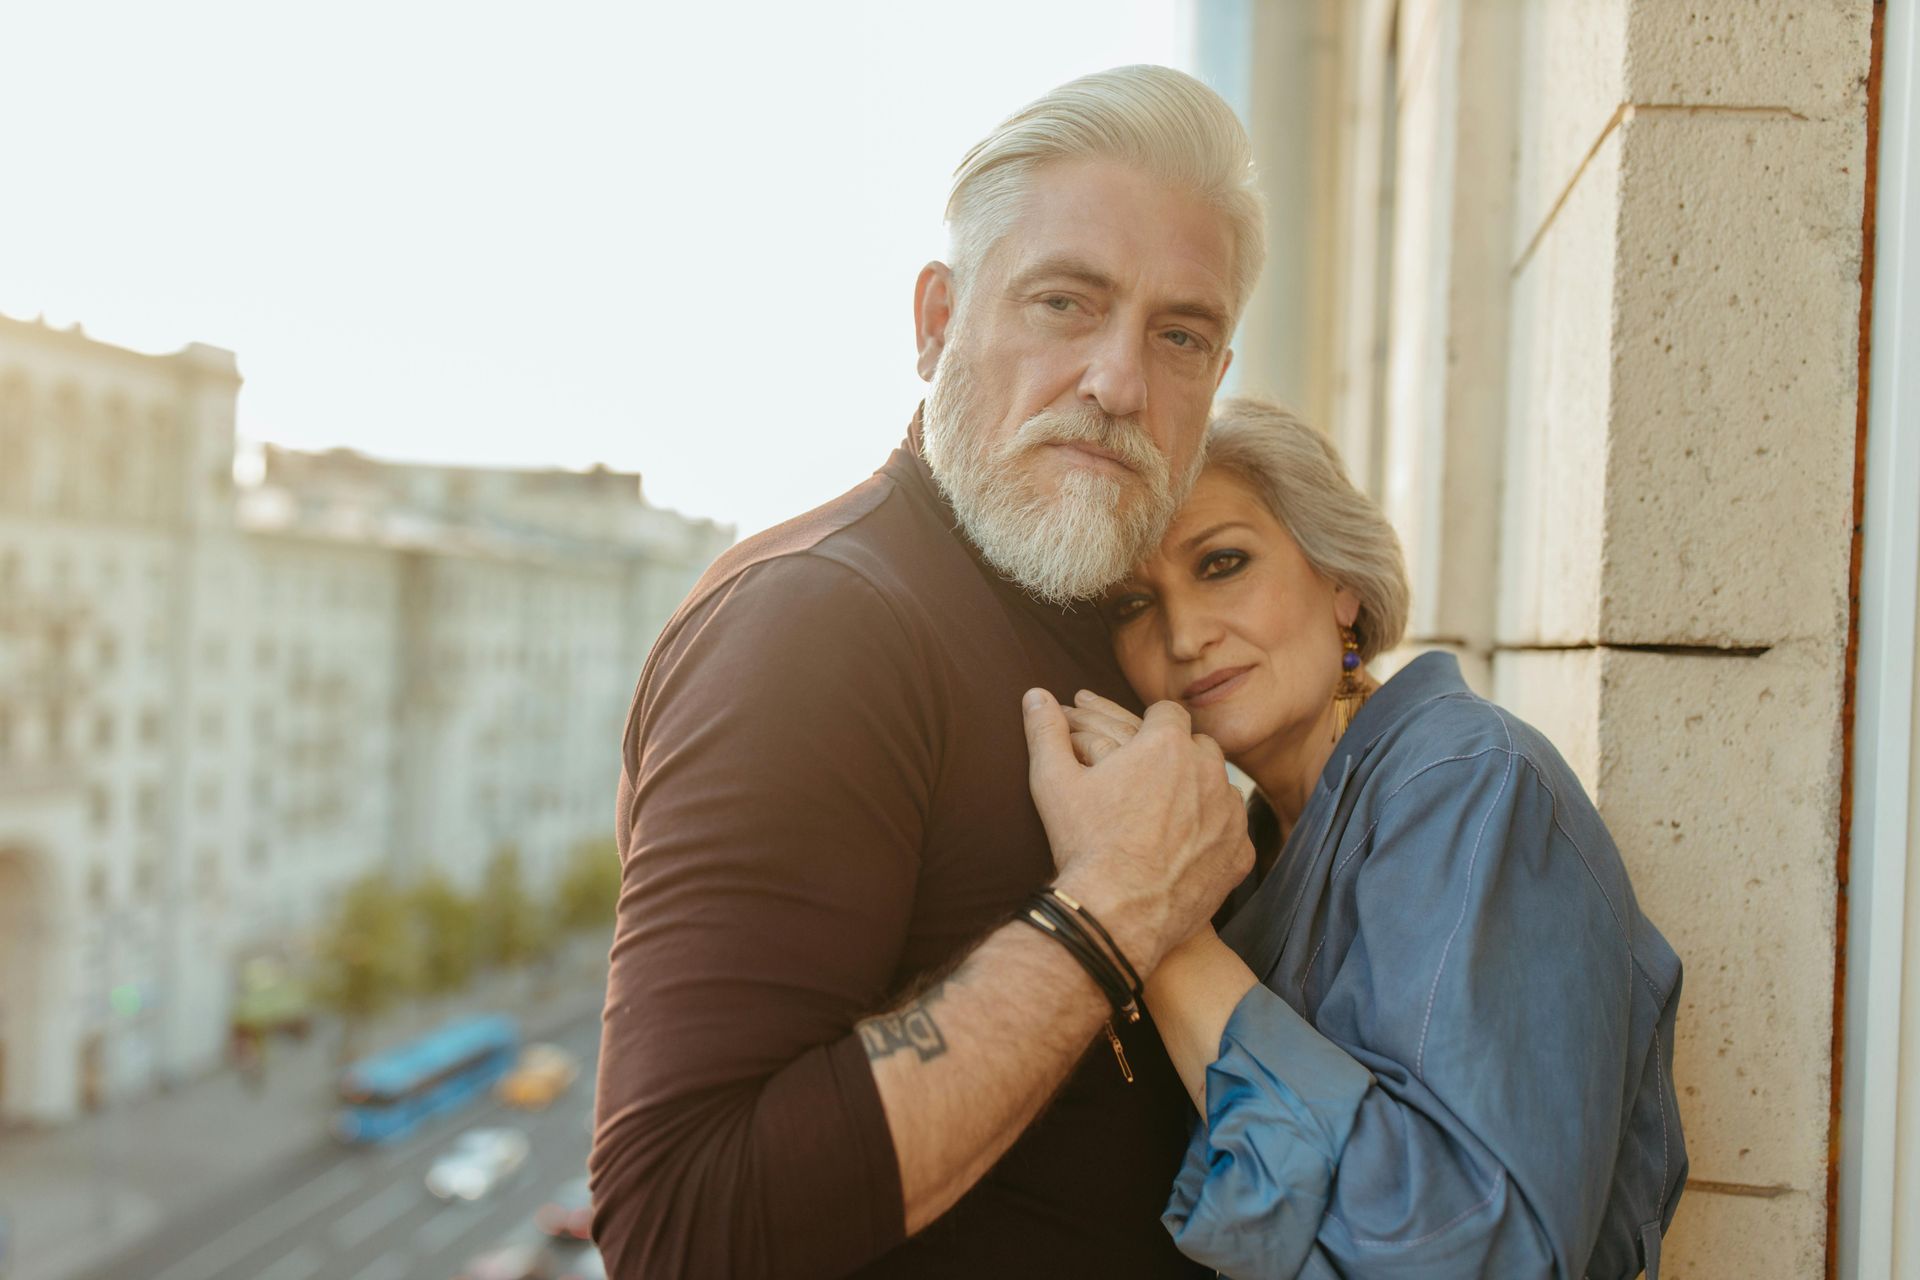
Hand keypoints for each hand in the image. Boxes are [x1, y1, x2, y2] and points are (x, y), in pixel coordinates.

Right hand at [1021, 688, 1253, 976]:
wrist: (1116, 914)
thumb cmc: (1083, 844)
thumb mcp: (1054, 782)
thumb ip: (1046, 732)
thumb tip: (1034, 695)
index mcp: (1167, 744)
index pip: (1168, 714)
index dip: (1151, 726)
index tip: (1137, 744)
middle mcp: (1208, 771)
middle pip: (1200, 747)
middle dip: (1179, 756)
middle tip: (1151, 779)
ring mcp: (1229, 815)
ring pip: (1221, 787)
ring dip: (1200, 793)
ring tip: (1169, 813)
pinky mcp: (1240, 854)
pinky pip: (1234, 832)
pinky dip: (1215, 835)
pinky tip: (1190, 847)